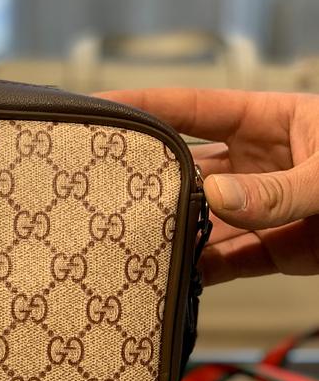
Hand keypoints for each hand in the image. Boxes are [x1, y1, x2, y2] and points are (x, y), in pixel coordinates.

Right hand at [100, 87, 318, 284]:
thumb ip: (278, 190)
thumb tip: (216, 197)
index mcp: (270, 121)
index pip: (196, 107)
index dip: (147, 105)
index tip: (101, 107)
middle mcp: (258, 163)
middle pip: (188, 168)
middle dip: (149, 177)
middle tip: (105, 186)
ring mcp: (263, 208)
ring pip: (202, 219)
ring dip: (172, 231)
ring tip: (134, 239)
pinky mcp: (274, 249)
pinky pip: (228, 261)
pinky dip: (201, 271)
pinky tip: (176, 275)